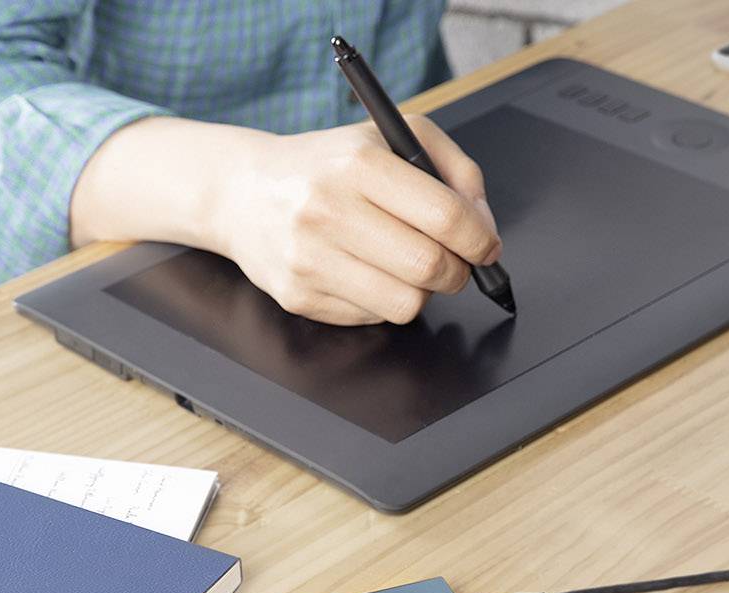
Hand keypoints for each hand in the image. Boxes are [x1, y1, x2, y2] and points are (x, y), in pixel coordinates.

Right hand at [210, 115, 502, 324]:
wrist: (243, 192)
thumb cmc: (327, 166)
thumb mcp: (391, 138)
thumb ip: (453, 170)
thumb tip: (484, 227)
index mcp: (357, 163)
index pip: (445, 216)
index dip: (480, 239)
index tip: (485, 246)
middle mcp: (327, 209)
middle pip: (429, 266)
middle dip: (457, 271)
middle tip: (453, 262)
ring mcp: (308, 258)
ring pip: (406, 303)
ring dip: (422, 291)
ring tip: (406, 266)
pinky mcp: (298, 296)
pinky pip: (372, 317)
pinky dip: (382, 300)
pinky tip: (365, 272)